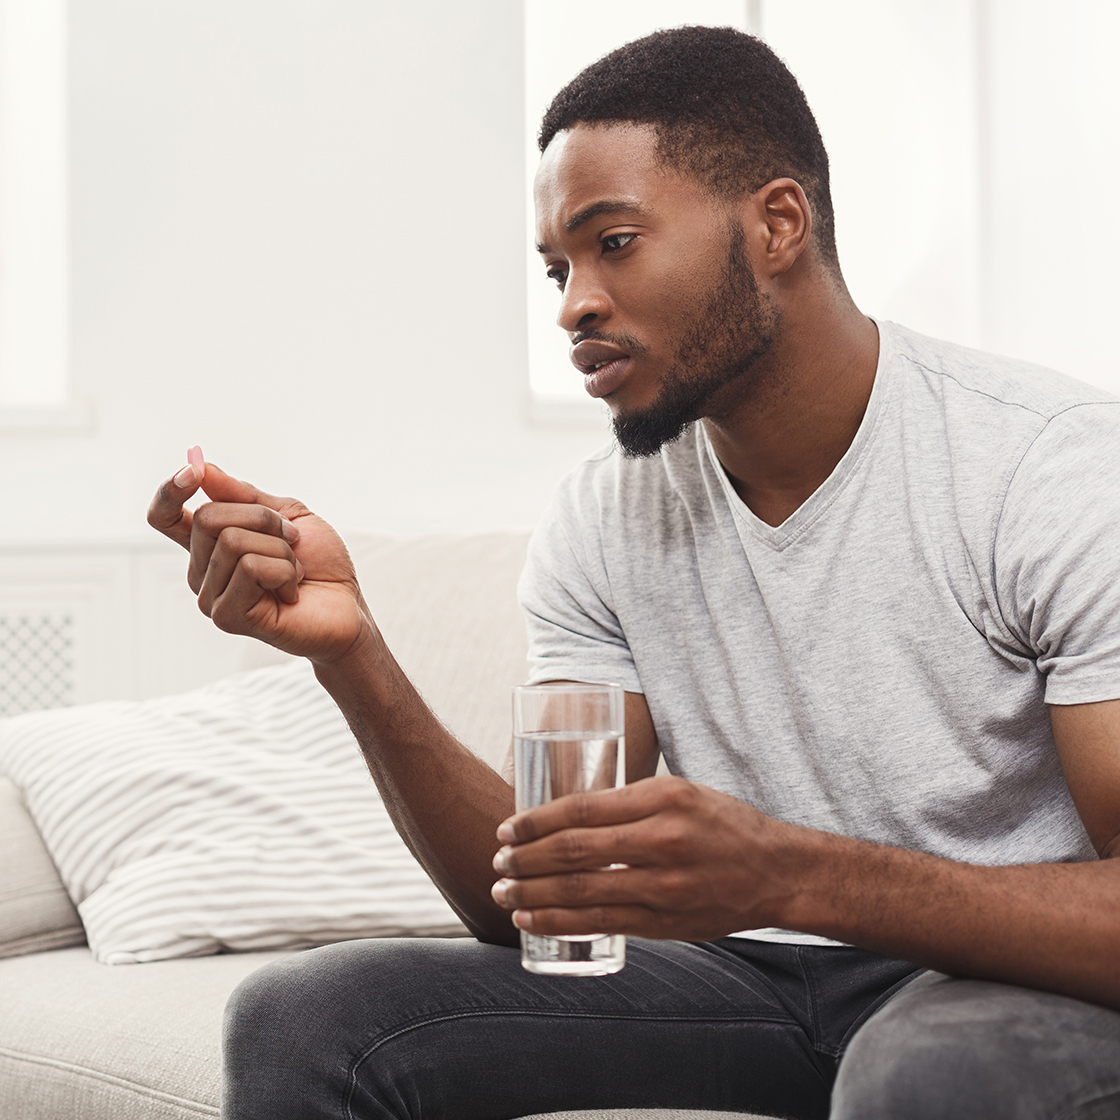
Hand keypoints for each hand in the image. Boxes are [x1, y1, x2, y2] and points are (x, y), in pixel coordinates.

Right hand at [147, 452, 369, 663]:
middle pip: (208, 517)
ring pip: (232, 541)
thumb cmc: (321, 563)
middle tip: (292, 540)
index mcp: (210, 545)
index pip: (164, 516)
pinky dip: (285, 571)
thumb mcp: (287, 514)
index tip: (192, 470)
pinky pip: (251, 568)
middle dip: (262, 518)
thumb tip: (203, 468)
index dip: (170, 491)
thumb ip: (244, 495)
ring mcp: (211, 596)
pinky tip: (292, 592)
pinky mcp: (227, 616)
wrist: (348, 606)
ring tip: (295, 571)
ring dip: (280, 549)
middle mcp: (203, 571)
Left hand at [490, 775, 800, 941]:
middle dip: (525, 859)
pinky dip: (559, 922)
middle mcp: (661, 840)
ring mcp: (663, 886)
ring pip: (581, 891)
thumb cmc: (724, 825)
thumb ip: (630, 802)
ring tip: (504, 894)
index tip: (507, 828)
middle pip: (574, 851)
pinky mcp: (664, 922)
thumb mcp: (680, 792)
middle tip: (498, 862)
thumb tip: (567, 812)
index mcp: (663, 798)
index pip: (582, 808)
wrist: (778, 872)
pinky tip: (532, 920)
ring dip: (533, 895)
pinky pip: (600, 923)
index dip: (536, 821)